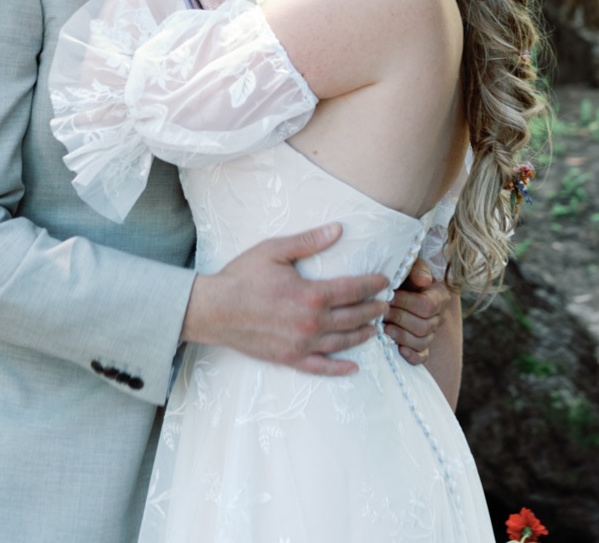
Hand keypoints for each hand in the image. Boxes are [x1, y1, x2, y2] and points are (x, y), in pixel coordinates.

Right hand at [182, 223, 390, 375]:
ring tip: (375, 329)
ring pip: (341, 342)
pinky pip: (319, 367)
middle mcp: (310, 323)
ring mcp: (300, 344)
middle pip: (352, 317)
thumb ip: (309, 241)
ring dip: (362, 335)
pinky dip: (338, 368)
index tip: (385, 281)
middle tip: (386, 305)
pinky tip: (353, 367)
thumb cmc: (242, 277)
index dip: (372, 285)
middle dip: (372, 310)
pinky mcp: (288, 359)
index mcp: (310, 294)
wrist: (212, 310)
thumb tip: (338, 229)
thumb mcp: (275, 251)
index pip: (352, 290)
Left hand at [386, 259, 447, 365]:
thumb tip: (423, 281)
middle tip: (381, 313)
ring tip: (384, 329)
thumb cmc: (406, 274)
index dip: (406, 303)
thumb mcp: (411, 265)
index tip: (389, 296)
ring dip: (402, 336)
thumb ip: (417, 269)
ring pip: (422, 341)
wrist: (402, 286)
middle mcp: (438, 316)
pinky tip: (399, 350)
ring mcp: (431, 333)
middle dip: (400, 319)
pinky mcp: (422, 346)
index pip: (427, 305)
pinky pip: (422, 357)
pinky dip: (412, 356)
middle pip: (424, 325)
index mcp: (439, 295)